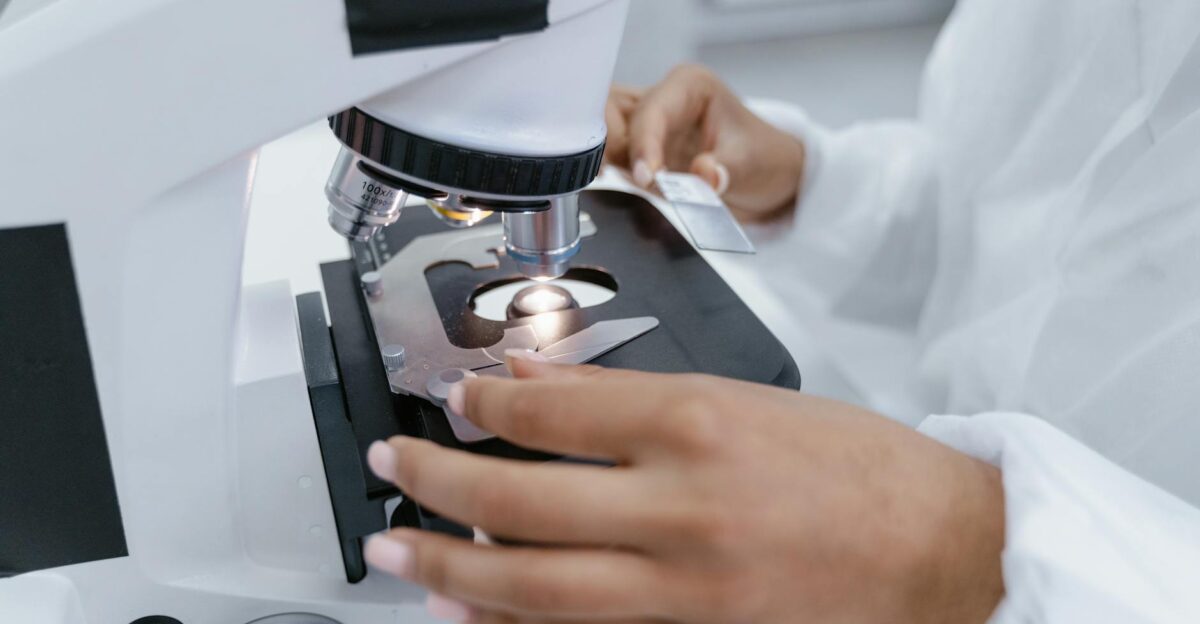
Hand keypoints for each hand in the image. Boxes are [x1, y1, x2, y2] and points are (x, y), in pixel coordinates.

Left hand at [364, 354, 1004, 623]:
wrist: (944, 551)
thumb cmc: (859, 467)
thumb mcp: (748, 398)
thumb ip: (634, 396)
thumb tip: (541, 384)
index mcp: (697, 425)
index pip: (552, 409)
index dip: (485, 401)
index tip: (458, 397)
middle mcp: (680, 508)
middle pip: (519, 499)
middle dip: (438, 480)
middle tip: (395, 465)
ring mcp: (684, 590)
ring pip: (533, 587)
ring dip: (450, 568)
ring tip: (396, 553)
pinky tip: (469, 619)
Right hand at [604, 64, 806, 221]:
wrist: (768, 179)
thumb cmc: (763, 158)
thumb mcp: (752, 163)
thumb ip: (726, 170)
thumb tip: (703, 176)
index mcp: (689, 87)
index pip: (651, 110)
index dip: (644, 144)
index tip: (647, 178)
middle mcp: (661, 99)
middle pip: (610, 110)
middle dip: (611, 145)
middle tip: (620, 179)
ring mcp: (646, 126)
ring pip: (601, 130)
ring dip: (604, 160)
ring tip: (618, 187)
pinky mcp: (639, 152)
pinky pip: (610, 157)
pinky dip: (610, 175)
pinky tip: (618, 193)